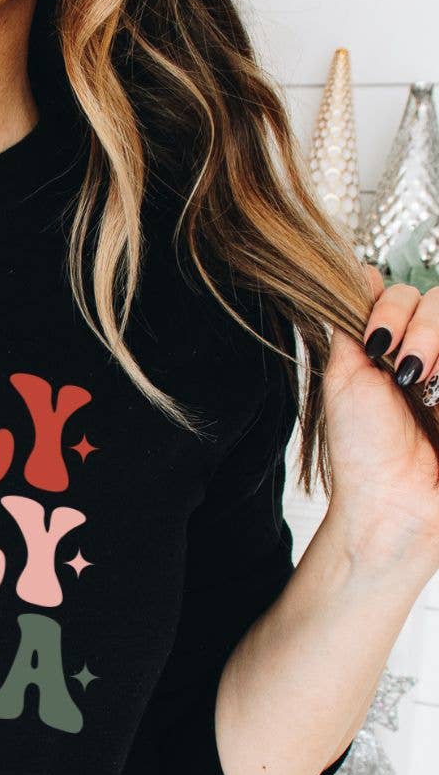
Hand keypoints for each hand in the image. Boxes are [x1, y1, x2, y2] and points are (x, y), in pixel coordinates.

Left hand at [322, 266, 438, 571]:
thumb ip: (350, 327)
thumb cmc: (364, 451)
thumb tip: (350, 274)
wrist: (393, 500)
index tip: (375, 345)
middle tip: (407, 375)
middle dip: (423, 331)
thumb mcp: (344, 379)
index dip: (392, 309)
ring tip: (428, 386)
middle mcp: (431, 353)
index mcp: (394, 346)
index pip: (403, 293)